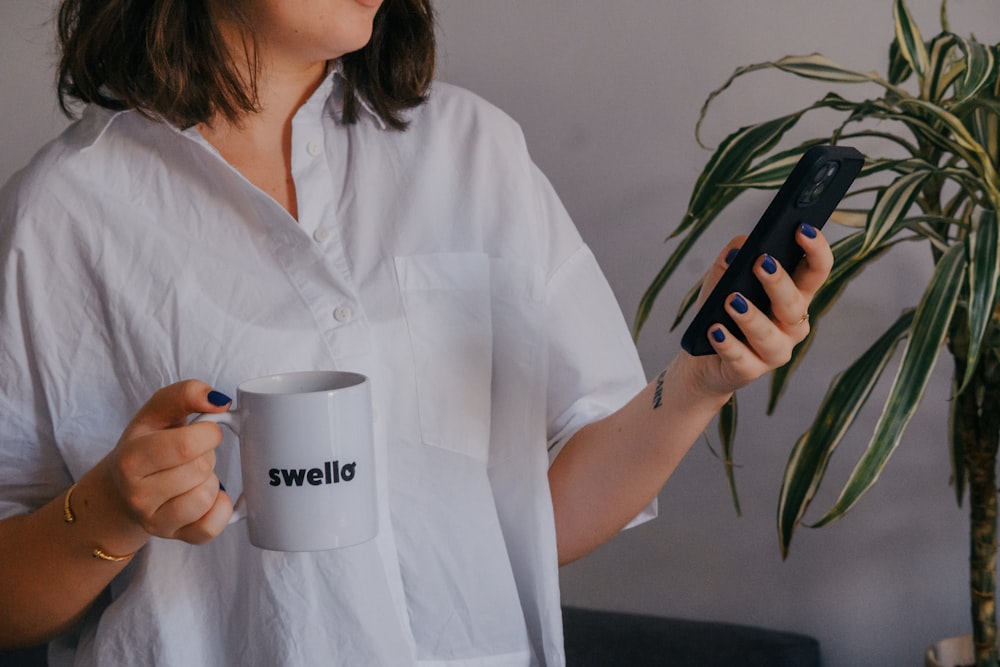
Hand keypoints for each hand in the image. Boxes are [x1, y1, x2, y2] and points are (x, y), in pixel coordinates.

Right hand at [107, 380, 234, 544]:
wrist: (122, 490)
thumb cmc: (146, 444)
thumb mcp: (157, 412)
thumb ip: (186, 394)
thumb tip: (219, 400)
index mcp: (130, 459)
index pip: (186, 446)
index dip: (207, 433)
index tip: (204, 430)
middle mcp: (137, 495)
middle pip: (201, 469)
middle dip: (206, 455)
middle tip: (190, 455)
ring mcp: (156, 522)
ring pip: (207, 497)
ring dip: (211, 480)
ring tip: (192, 475)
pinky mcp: (176, 539)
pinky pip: (212, 527)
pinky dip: (220, 508)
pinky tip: (207, 497)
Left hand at [683, 224, 833, 395]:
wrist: (702, 359)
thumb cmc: (720, 312)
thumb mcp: (722, 280)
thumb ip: (732, 260)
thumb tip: (739, 247)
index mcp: (794, 296)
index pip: (816, 271)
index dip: (816, 250)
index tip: (804, 228)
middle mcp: (792, 325)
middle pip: (795, 303)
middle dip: (779, 282)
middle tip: (762, 262)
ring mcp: (774, 351)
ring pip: (770, 335)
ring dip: (752, 316)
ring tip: (732, 299)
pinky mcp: (750, 371)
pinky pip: (741, 358)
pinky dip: (727, 343)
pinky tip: (715, 330)